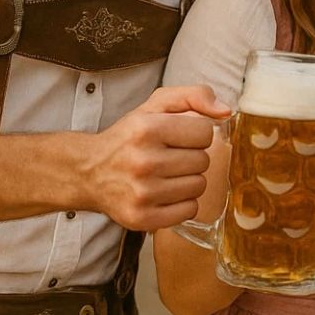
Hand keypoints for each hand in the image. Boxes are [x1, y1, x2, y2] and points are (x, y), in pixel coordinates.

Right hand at [85, 84, 230, 231]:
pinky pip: (189, 210)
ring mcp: (141, 193)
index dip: (196, 133)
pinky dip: (182, 203)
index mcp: (147, 129)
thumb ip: (194, 96)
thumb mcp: (156, 105)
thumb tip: (226, 111)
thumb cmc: (129, 136)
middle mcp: (143, 161)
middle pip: (203, 161)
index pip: (205, 132)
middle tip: (170, 157)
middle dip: (192, 157)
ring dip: (188, 180)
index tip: (179, 137)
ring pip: (199, 186)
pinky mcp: (141, 218)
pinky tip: (165, 194)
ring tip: (166, 175)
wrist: (88, 172)